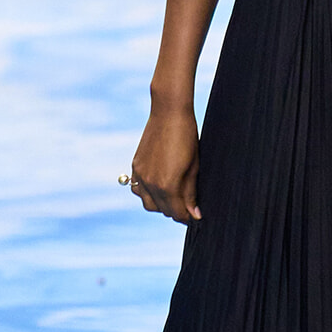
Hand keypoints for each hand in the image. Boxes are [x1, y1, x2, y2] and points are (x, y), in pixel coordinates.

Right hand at [129, 108, 200, 223]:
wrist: (169, 114)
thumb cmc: (187, 138)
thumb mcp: (194, 168)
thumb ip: (191, 193)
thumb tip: (195, 215)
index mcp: (167, 186)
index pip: (177, 213)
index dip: (188, 217)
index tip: (195, 216)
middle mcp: (151, 184)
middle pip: (163, 210)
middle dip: (176, 211)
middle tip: (188, 207)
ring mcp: (140, 175)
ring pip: (149, 204)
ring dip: (161, 205)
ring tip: (174, 197)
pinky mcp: (135, 167)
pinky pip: (138, 189)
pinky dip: (148, 193)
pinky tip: (159, 186)